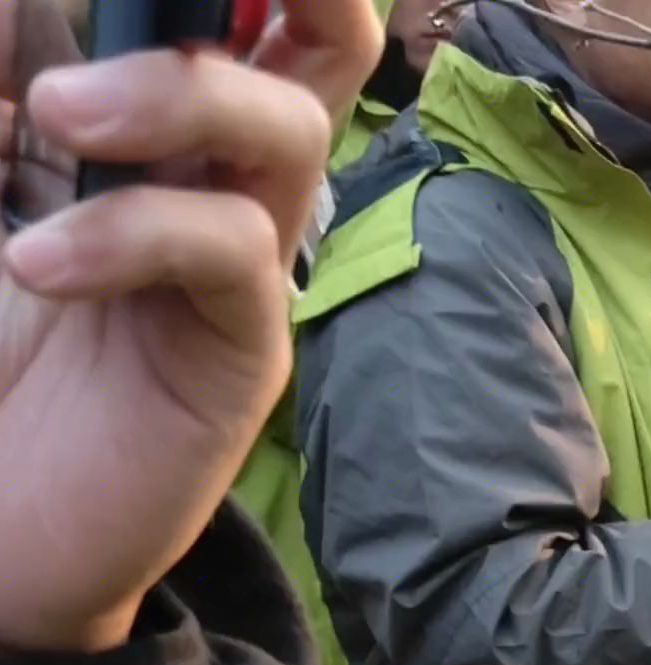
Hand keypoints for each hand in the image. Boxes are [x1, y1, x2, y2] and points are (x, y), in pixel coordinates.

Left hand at [0, 0, 381, 651]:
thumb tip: (16, 11)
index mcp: (152, 122)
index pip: (230, 17)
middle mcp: (217, 173)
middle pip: (322, 46)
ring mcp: (242, 256)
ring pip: (290, 126)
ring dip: (181, 91)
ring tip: (56, 115)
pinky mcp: (247, 345)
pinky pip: (234, 250)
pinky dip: (135, 233)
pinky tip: (38, 264)